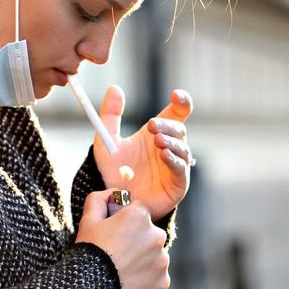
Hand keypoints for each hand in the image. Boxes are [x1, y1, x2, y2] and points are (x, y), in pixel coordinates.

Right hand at [75, 189, 169, 288]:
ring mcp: (162, 260)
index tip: (113, 234)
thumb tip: (114, 193)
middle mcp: (157, 235)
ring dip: (143, 260)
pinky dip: (146, 278)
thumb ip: (100, 199)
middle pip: (149, 234)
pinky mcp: (163, 281)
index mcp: (141, 216)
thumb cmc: (89, 251)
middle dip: (137, 240)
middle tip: (116, 253)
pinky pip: (156, 276)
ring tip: (121, 269)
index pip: (139, 212)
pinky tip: (128, 281)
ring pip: (154, 255)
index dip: (125, 222)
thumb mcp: (88, 219)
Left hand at [93, 87, 193, 222]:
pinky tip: (164, 155)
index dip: (181, 102)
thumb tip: (115, 88)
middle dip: (167, 126)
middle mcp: (169, 147)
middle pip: (179, 129)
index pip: (177, 114)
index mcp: (157, 133)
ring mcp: (175, 165)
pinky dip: (174, 161)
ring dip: (171, 142)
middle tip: (151, 126)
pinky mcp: (177, 184)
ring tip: (157, 141)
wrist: (113, 200)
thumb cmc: (113, 171)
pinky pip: (181, 170)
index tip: (176, 95)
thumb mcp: (106, 141)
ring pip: (182, 148)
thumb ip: (110, 115)